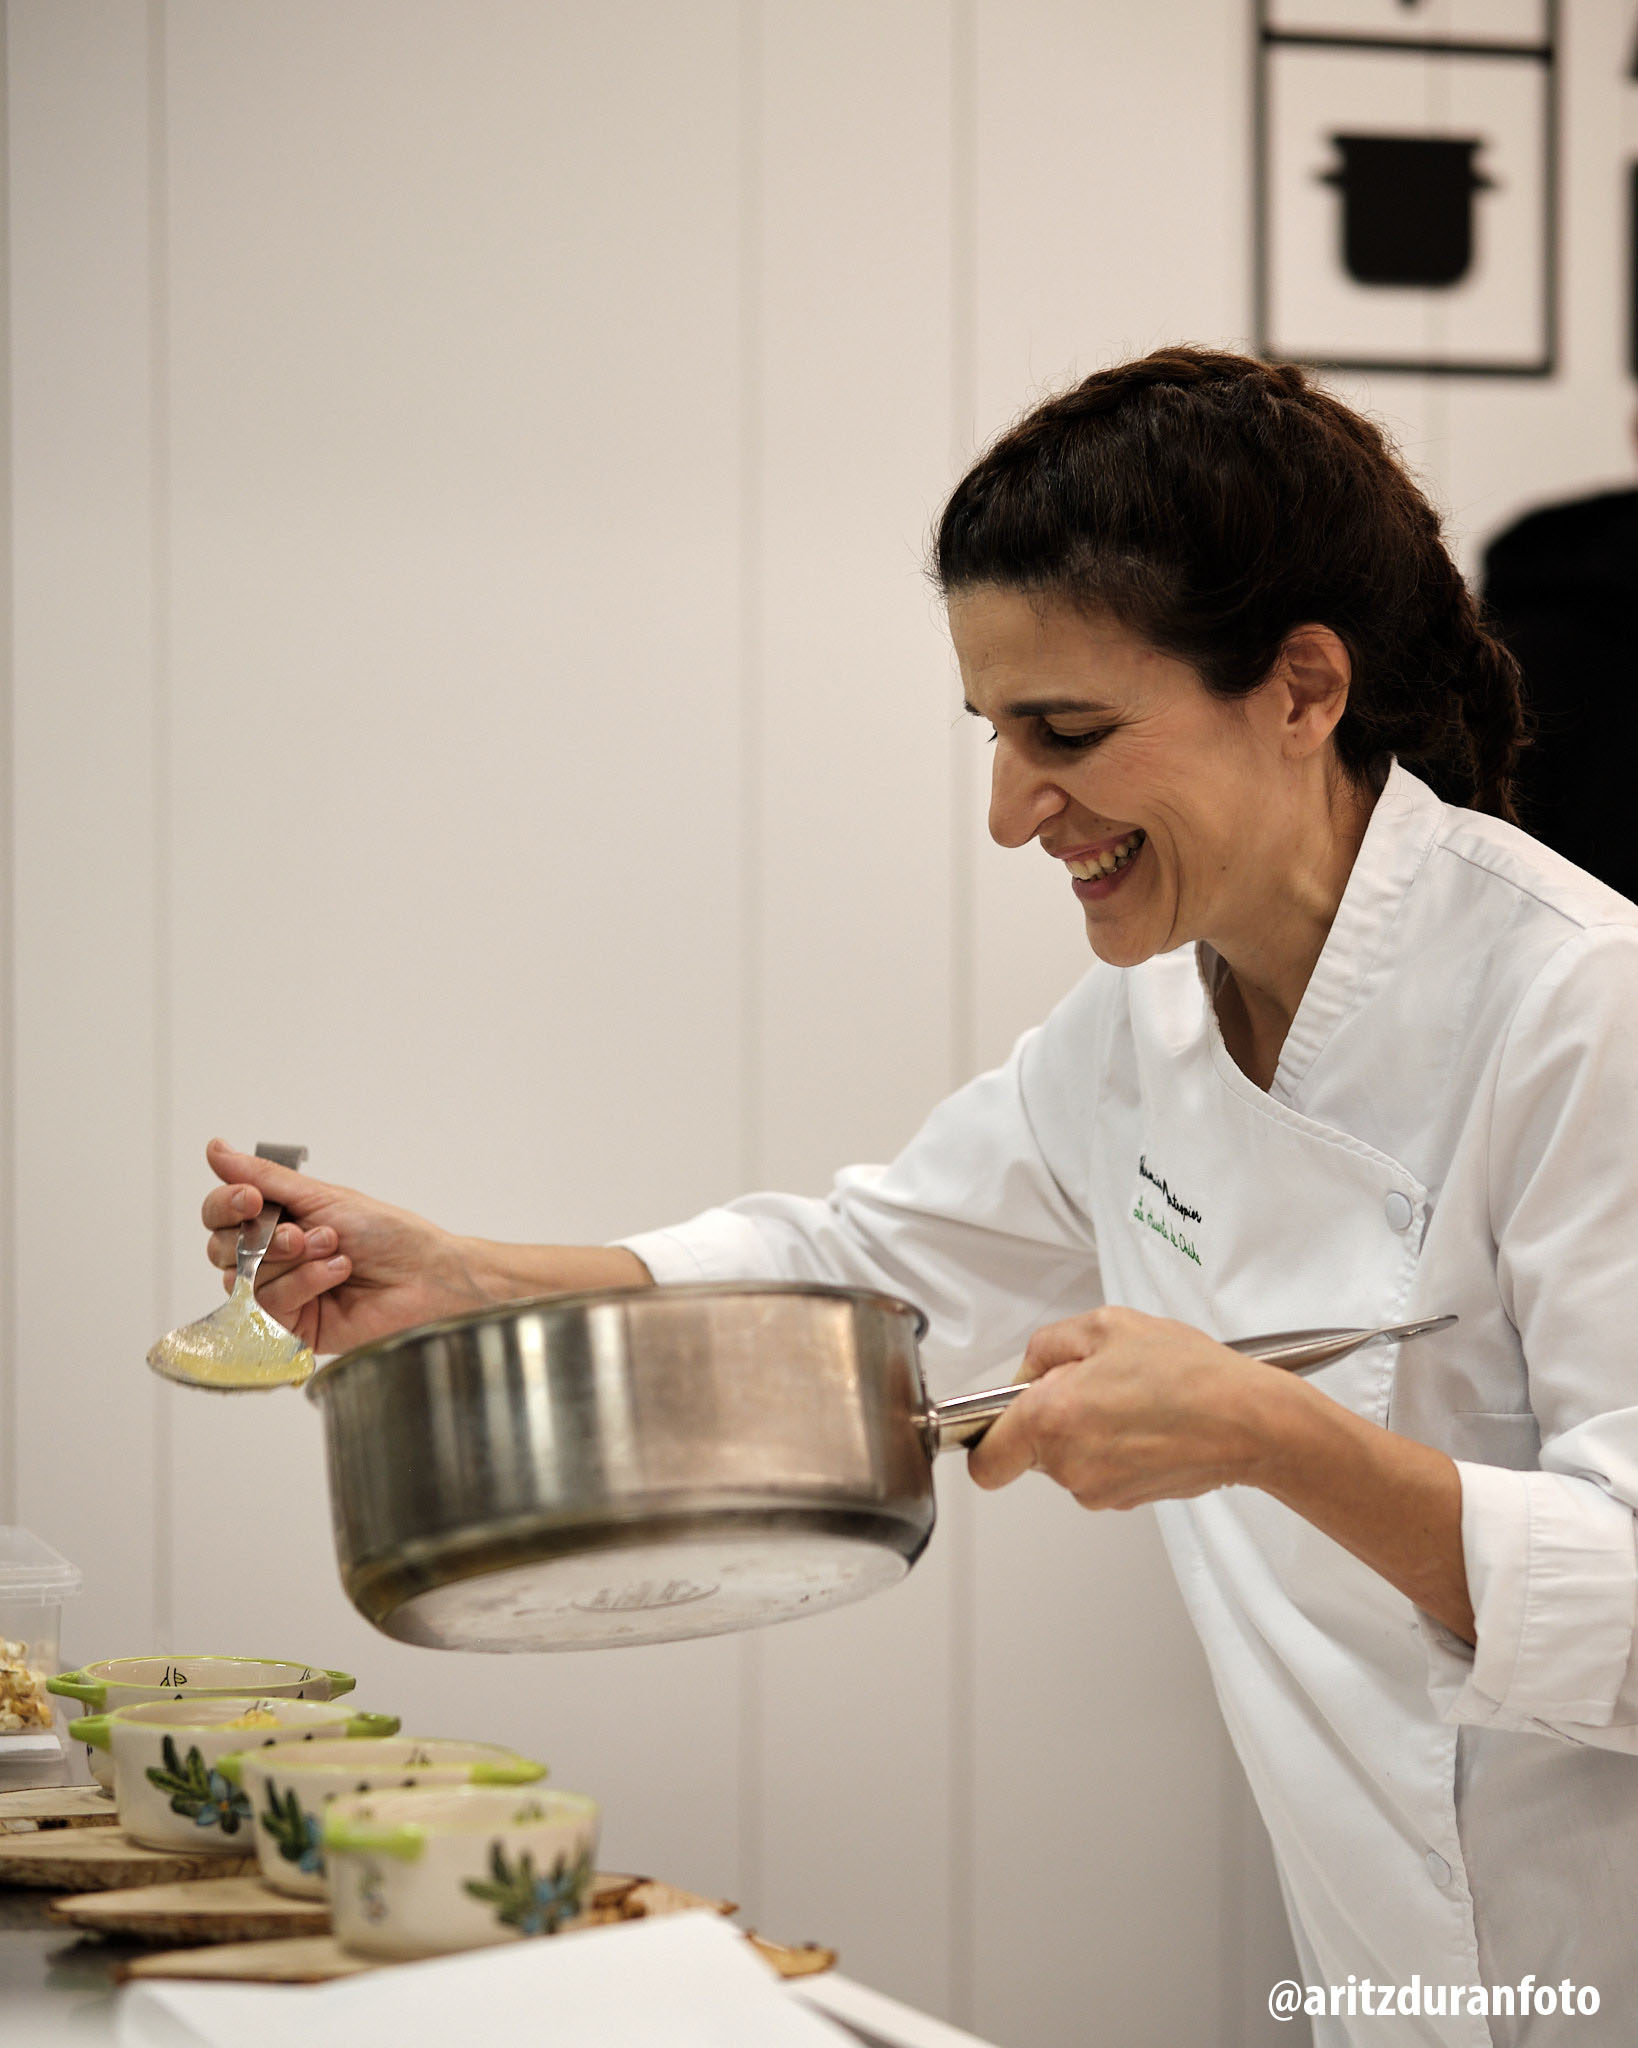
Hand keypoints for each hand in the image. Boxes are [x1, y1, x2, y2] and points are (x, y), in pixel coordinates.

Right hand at [201, 1138, 490, 1353]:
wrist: (425, 1275)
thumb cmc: (386, 1233)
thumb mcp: (322, 1196)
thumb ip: (264, 1177)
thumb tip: (216, 1149)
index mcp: (277, 1220)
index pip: (220, 1213)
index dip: (226, 1205)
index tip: (250, 1199)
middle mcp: (272, 1257)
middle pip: (221, 1248)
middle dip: (263, 1237)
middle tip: (303, 1232)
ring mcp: (280, 1292)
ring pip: (243, 1278)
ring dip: (293, 1260)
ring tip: (336, 1250)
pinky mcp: (290, 1326)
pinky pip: (268, 1306)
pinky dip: (304, 1284)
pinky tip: (337, 1274)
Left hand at [968, 1303, 1473, 1639]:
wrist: (1251, 1422)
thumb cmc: (1189, 1374)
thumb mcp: (1106, 1326)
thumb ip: (1048, 1346)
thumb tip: (1027, 1371)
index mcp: (1050, 1420)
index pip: (984, 1461)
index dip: (986, 1438)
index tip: (1000, 1419)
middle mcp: (1068, 1465)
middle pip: (1031, 1452)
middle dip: (1052, 1418)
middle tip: (1096, 1382)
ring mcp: (1100, 1490)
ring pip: (1070, 1461)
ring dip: (1088, 1431)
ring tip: (1133, 1398)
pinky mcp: (1130, 1502)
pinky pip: (1103, 1472)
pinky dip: (1117, 1449)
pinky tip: (1150, 1422)